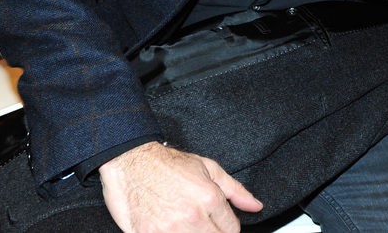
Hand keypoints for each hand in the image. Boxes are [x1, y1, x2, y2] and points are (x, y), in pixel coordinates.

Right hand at [99, 141, 261, 232]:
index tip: (219, 223)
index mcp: (209, 199)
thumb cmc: (168, 164)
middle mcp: (192, 217)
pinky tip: (171, 228)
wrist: (131, 161)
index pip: (232, 230)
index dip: (228, 227)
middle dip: (213, 232)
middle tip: (203, 223)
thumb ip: (235, 190)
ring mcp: (169, 230)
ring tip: (187, 224)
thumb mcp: (208, 168)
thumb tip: (256, 206)